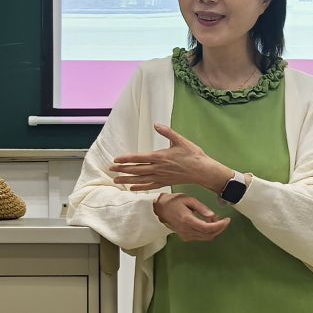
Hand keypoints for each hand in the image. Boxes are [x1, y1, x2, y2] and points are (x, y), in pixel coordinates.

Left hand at [112, 125, 232, 194]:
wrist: (202, 170)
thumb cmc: (193, 154)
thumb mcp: (181, 140)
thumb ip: (167, 132)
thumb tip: (156, 124)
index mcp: (160, 156)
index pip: (139, 158)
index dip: (126, 159)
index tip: (116, 160)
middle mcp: (158, 168)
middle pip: (136, 169)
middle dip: (122, 170)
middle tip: (111, 170)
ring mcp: (161, 177)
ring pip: (140, 179)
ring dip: (127, 180)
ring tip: (116, 180)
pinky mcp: (165, 182)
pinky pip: (150, 186)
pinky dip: (140, 187)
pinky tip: (132, 188)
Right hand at [154, 192, 229, 242]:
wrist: (162, 209)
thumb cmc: (174, 202)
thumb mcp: (189, 200)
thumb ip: (202, 208)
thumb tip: (212, 215)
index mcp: (187, 220)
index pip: (208, 228)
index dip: (220, 225)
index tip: (227, 220)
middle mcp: (186, 230)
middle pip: (209, 235)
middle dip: (220, 229)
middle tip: (224, 220)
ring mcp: (185, 235)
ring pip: (206, 238)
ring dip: (214, 231)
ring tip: (216, 220)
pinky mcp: (185, 237)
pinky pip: (201, 237)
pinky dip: (208, 232)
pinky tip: (208, 224)